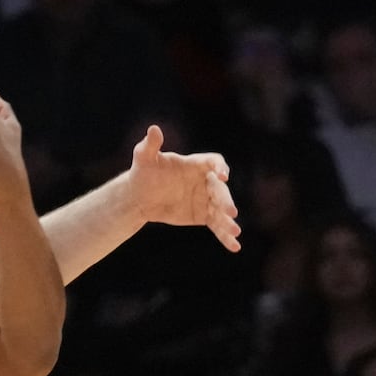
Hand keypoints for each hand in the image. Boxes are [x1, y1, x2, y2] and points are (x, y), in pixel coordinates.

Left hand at [124, 126, 240, 251]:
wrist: (140, 196)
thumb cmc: (144, 172)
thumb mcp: (144, 158)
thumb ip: (150, 145)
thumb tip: (153, 129)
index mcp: (196, 164)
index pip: (214, 163)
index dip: (220, 168)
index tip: (223, 176)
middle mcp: (206, 181)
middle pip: (220, 190)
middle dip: (226, 200)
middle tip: (231, 212)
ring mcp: (207, 199)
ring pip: (221, 210)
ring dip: (228, 221)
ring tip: (235, 231)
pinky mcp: (204, 215)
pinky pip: (217, 226)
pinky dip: (225, 236)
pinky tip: (235, 246)